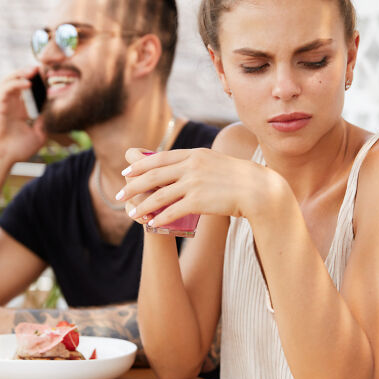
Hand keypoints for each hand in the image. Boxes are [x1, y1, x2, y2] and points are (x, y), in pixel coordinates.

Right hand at [0, 67, 47, 163]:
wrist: (0, 159)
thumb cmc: (16, 151)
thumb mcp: (38, 135)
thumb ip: (45, 123)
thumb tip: (55, 111)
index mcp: (21, 112)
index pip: (32, 93)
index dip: (41, 85)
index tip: (53, 78)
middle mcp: (12, 106)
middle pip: (21, 83)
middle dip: (32, 74)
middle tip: (45, 68)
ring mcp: (4, 104)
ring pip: (11, 81)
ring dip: (22, 73)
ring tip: (35, 69)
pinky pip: (6, 89)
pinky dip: (16, 83)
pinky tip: (28, 83)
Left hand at [118, 147, 282, 227]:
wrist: (259, 189)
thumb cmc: (239, 178)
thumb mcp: (215, 162)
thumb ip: (196, 162)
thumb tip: (181, 165)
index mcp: (194, 154)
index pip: (160, 158)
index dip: (140, 166)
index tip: (126, 172)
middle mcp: (191, 166)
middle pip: (153, 175)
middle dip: (133, 186)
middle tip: (120, 194)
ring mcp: (194, 183)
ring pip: (159, 195)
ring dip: (142, 205)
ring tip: (132, 213)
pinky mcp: (199, 201)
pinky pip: (173, 211)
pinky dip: (160, 218)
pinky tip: (151, 224)